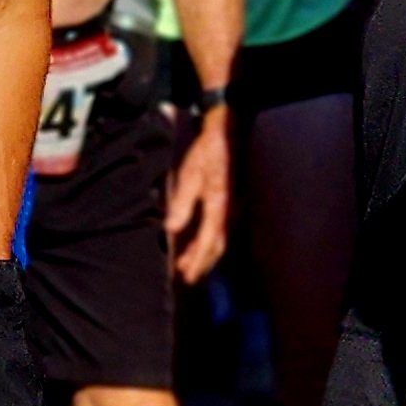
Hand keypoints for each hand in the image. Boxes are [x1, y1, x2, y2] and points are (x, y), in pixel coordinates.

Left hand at [165, 108, 230, 281]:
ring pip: (221, 238)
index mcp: (220, 205)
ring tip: (189, 263)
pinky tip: (200, 240)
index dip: (197, 261)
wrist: (231, 130)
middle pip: (217, 245)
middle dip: (202, 262)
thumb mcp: (190, 173)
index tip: (186, 276)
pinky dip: (210, 239)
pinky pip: (222, 227)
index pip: (209, 242)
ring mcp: (234, 206)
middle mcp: (230, 210)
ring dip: (205, 252)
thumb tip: (171, 229)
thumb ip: (182, 203)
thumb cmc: (208, 150)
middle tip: (186, 276)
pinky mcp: (232, 201)